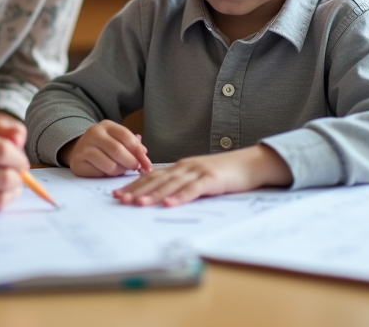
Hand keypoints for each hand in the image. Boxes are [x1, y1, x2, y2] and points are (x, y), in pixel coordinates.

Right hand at [61, 120, 152, 176]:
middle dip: (131, 163)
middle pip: (118, 150)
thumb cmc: (104, 146)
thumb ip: (133, 145)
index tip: (147, 164)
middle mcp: (93, 133)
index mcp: (106, 125)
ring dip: (120, 171)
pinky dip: (107, 175)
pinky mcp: (78, 162)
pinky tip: (107, 171)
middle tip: (136, 169)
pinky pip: (99, 173)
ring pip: (110, 165)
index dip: (139, 152)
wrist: (79, 150)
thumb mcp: (118, 140)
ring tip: (120, 169)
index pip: (126, 137)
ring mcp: (84, 147)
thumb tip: (144, 153)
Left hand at [114, 145, 290, 206]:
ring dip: (153, 195)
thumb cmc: (224, 173)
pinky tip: (169, 204)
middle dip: (136, 190)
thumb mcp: (198, 176)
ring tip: (138, 204)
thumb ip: (181, 183)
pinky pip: (193, 189)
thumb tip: (160, 196)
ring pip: (171, 184)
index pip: (151, 176)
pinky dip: (180, 197)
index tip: (117, 194)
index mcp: (180, 167)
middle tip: (119, 200)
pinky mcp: (212, 180)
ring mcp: (198, 172)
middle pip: (156, 179)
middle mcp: (185, 167)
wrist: (250, 164)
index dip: (134, 185)